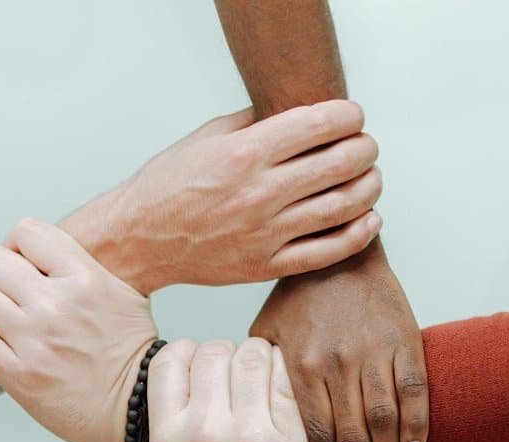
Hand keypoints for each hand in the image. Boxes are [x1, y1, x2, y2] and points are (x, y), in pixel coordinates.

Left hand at [0, 218, 156, 441]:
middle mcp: (57, 305)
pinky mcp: (19, 375)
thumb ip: (81, 267)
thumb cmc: (130, 351)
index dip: (13, 242)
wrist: (137, 406)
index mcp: (85, 279)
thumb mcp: (120, 292)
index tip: (13, 258)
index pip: (27, 233)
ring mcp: (35, 340)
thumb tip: (37, 252)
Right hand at [60, 100, 382, 294]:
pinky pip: (327, 252)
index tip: (353, 115)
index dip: (348, 115)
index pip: (318, 125)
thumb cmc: (167, 187)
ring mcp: (265, 233)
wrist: (139, 240)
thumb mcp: (204, 137)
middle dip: (365, 148)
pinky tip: (369, 217)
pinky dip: (358, 233)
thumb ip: (253, 122)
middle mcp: (258, 192)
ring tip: (370, 176)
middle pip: (340, 163)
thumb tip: (297, 109)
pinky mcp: (265, 265)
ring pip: (343, 207)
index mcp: (243, 153)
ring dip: (369, 186)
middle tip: (365, 144)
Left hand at [250, 239, 428, 441]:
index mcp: (301, 364)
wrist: (341, 253)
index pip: (314, 434)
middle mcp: (337, 361)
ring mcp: (373, 351)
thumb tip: (254, 417)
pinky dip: (416, 426)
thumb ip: (261, 375)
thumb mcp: (266, 332)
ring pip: (386, 420)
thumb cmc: (299, 296)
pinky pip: (414, 393)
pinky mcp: (403, 340)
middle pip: (352, 436)